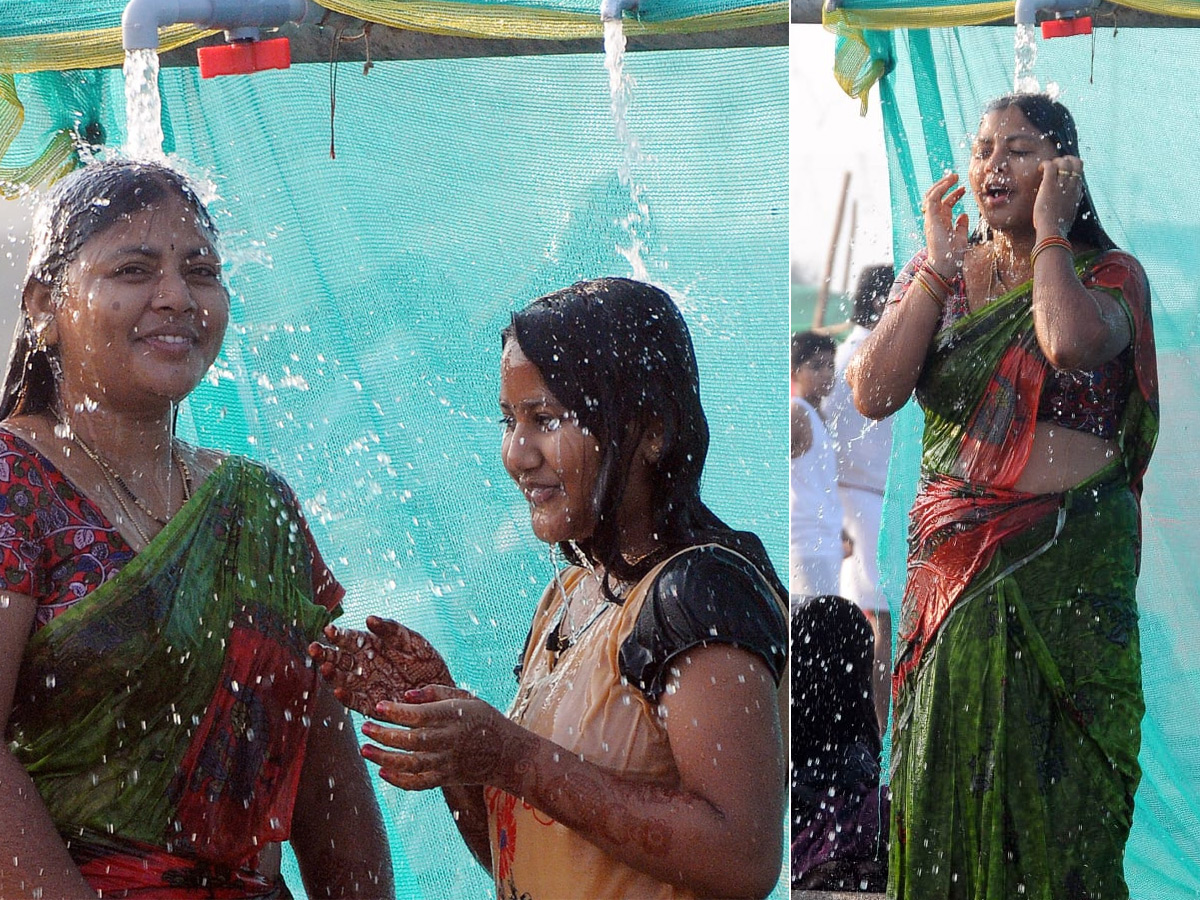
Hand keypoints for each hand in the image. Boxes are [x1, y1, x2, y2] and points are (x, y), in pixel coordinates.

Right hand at [308, 616, 453, 716]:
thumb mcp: (412, 641)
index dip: (338, 634)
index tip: (329, 630)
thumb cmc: (427, 662)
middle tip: (314, 648)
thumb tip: (369, 619)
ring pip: (341, 679)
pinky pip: (354, 701)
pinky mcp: (371, 704)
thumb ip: (392, 630)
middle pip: (338, 658)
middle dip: (325, 653)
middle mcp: (363, 665)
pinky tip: (339, 691)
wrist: (441, 691)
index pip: (349, 638)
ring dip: (331, 674)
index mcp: (371, 646)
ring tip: (324, 667)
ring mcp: (365, 685)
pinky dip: (345, 697)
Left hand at [360, 685, 533, 790]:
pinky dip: (399, 781)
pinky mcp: (446, 779)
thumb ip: (437, 693)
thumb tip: (406, 695)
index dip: (397, 712)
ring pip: (412, 764)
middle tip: (364, 727)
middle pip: (412, 741)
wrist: (508, 755)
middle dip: (385, 734)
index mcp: (455, 717)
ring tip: (364, 749)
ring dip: (384, 758)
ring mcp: (448, 763)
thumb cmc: (483, 719)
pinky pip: (420, 784)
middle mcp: (450, 741)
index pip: (421, 715)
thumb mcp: (467, 698)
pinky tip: (382, 772)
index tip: (378, 706)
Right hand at [922, 171, 968, 279]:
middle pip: (935, 197)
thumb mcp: (961, 236)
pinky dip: (940, 188)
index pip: (944, 204)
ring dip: (941, 184)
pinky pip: (932, 198)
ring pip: (930, 195)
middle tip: (955, 176)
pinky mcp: (930, 217)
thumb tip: (964, 215)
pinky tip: (949, 183)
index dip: (953, 194)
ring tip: (953, 176)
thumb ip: (962, 226)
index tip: (963, 188)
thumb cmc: (953, 255)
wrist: (946, 264)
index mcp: (941, 223)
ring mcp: (931, 218)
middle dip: (944, 185)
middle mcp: (934, 219)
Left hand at [1034, 155, 1084, 237]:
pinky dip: (1045, 164)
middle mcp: (1073, 186)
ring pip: (1064, 162)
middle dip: (1066, 160)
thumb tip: (1066, 205)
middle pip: (1076, 162)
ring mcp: (1062, 185)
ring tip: (1045, 169)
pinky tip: (1040, 169)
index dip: (1072, 166)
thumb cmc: (1058, 226)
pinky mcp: (1050, 185)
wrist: (1053, 230)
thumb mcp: (1069, 214)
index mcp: (1078, 192)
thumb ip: (1069, 205)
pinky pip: (1050, 166)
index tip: (1062, 169)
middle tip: (1055, 166)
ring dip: (1054, 162)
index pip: (1080, 172)